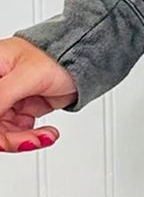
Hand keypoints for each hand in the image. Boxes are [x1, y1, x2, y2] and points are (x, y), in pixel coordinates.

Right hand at [0, 36, 78, 152]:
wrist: (82, 60)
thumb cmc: (58, 56)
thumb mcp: (26, 76)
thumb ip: (1, 95)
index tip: (4, 135)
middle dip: (9, 137)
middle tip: (28, 140)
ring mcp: (7, 98)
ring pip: (2, 131)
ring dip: (23, 140)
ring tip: (43, 136)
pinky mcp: (18, 109)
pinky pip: (15, 133)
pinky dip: (30, 138)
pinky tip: (45, 134)